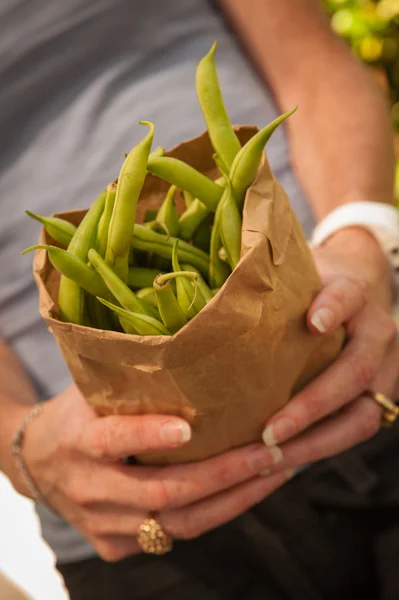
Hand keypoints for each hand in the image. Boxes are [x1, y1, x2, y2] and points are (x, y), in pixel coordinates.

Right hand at [13, 385, 291, 561]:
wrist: (35, 463)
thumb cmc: (75, 415)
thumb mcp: (89, 391)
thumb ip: (128, 380)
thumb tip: (191, 346)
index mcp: (78, 441)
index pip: (112, 440)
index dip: (148, 435)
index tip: (189, 428)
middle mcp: (88, 489)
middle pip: (161, 493)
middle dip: (222, 474)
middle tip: (270, 451)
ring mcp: (102, 524)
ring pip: (177, 524)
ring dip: (234, 499)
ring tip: (277, 470)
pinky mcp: (115, 545)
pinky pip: (174, 534)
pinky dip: (217, 511)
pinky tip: (249, 488)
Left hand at [259, 227, 398, 470]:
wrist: (354, 299)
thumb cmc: (311, 291)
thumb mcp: (297, 280)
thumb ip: (271, 291)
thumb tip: (202, 304)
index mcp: (354, 295)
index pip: (348, 296)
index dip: (334, 308)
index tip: (313, 323)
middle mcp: (377, 333)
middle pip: (356, 370)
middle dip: (313, 404)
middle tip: (269, 430)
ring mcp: (385, 369)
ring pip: (362, 416)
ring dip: (316, 441)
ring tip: (273, 457)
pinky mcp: (378, 398)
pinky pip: (354, 431)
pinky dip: (318, 448)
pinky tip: (282, 461)